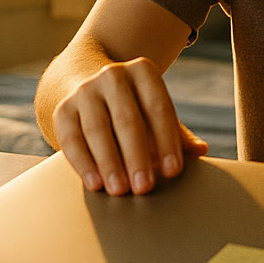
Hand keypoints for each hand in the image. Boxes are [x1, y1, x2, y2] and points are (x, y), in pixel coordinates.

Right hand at [50, 56, 207, 194]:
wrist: (89, 89)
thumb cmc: (134, 109)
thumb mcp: (156, 114)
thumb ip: (177, 134)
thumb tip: (201, 150)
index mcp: (143, 72)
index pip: (159, 108)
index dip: (167, 141)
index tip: (173, 171)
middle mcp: (113, 75)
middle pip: (128, 120)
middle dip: (137, 156)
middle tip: (145, 187)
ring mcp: (84, 91)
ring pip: (98, 129)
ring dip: (110, 163)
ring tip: (120, 191)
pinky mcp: (62, 109)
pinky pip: (71, 139)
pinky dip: (84, 163)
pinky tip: (95, 184)